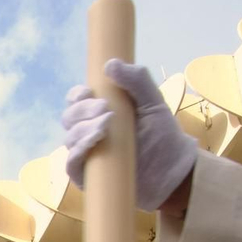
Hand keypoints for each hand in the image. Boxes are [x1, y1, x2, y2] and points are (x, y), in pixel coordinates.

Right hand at [61, 59, 196, 211]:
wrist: (173, 171)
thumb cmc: (162, 136)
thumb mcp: (154, 102)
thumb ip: (137, 80)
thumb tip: (110, 63)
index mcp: (100, 112)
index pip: (76, 100)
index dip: (77, 95)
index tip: (89, 93)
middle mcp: (89, 132)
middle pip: (69, 117)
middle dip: (82, 111)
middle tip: (105, 110)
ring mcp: (87, 155)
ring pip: (69, 139)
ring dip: (82, 130)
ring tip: (106, 127)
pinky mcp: (87, 178)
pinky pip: (71, 164)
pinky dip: (78, 152)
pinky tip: (94, 143)